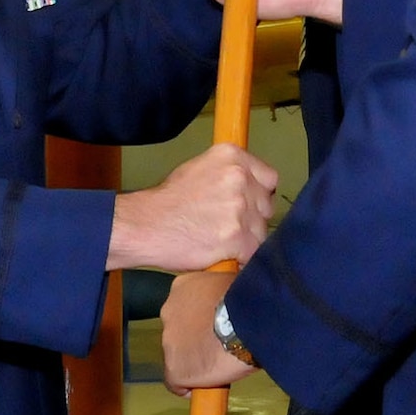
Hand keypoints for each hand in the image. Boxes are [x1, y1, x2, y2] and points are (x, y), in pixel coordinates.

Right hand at [107, 143, 277, 271]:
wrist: (146, 225)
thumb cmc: (168, 200)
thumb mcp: (199, 168)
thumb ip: (229, 173)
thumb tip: (251, 186)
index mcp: (232, 156)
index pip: (270, 178)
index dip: (258, 194)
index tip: (248, 203)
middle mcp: (240, 178)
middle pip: (266, 206)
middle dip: (252, 217)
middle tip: (228, 224)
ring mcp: (240, 208)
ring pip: (262, 230)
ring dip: (247, 239)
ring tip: (221, 240)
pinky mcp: (238, 237)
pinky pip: (253, 252)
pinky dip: (241, 257)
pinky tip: (223, 254)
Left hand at [161, 270, 251, 394]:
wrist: (249, 321)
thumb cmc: (249, 298)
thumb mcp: (233, 281)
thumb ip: (222, 291)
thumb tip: (235, 300)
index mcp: (182, 286)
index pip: (185, 306)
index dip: (200, 319)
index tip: (214, 326)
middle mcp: (169, 312)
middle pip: (179, 331)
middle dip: (195, 338)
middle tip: (219, 344)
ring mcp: (169, 342)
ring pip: (178, 355)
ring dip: (195, 359)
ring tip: (220, 363)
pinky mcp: (174, 369)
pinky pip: (178, 383)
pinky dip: (190, 386)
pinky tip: (209, 386)